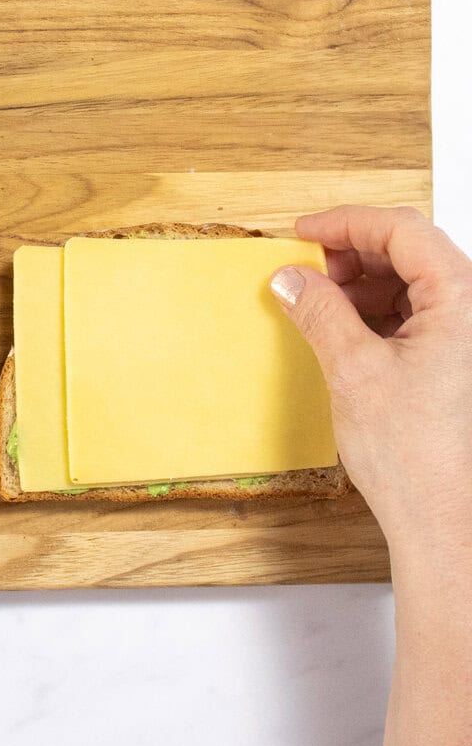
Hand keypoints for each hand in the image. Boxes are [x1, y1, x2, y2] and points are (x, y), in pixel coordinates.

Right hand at [269, 205, 471, 560]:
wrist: (445, 521)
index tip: (303, 233)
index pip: (403, 231)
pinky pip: (415, 314)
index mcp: (464, 301)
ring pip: (412, 282)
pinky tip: (343, 329)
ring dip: (361, 285)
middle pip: (411, 252)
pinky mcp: (457, 360)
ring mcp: (468, 337)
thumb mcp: (353, 370)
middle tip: (306, 271)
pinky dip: (375, 312)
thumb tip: (291, 278)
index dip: (346, 224)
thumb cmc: (418, 458)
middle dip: (352, 255)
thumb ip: (319, 312)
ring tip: (319, 304)